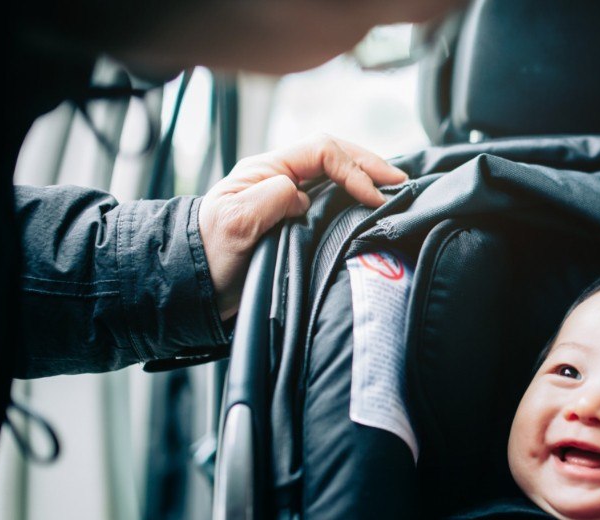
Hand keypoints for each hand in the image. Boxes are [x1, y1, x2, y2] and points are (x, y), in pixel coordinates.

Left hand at [198, 134, 407, 319]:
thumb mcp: (235, 222)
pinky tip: (374, 206)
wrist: (198, 288)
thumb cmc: (212, 255)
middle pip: (334, 154)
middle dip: (370, 164)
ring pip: (336, 173)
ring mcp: (289, 196)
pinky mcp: (296, 218)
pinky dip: (358, 197)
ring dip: (367, 177)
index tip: (373, 198)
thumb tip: (302, 192)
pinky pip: (333, 198)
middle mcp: (280, 176)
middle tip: (401, 182)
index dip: (353, 169)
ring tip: (396, 189)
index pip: (321, 150)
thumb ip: (270, 198)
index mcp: (266, 169)